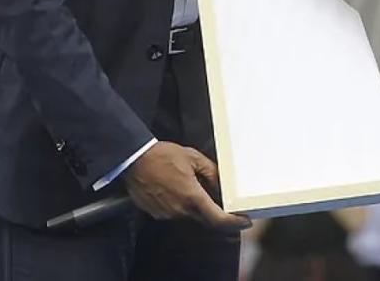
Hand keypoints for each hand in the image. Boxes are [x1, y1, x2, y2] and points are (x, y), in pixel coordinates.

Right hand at [124, 141, 251, 229]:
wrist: (134, 159)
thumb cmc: (164, 156)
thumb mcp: (194, 158)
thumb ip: (212, 173)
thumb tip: (223, 187)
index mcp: (192, 197)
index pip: (218, 219)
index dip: (234, 223)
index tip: (245, 222)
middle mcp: (180, 210)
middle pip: (205, 220)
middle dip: (218, 215)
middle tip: (230, 208)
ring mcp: (167, 214)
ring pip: (190, 216)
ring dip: (198, 208)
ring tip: (197, 189)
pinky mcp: (156, 214)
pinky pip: (176, 213)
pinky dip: (183, 206)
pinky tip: (179, 189)